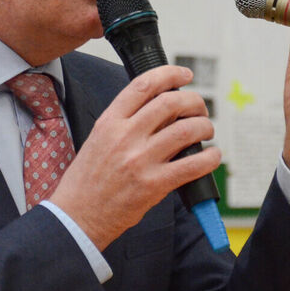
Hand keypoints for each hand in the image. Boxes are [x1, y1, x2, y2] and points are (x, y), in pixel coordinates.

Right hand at [49, 65, 219, 249]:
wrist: (78, 216)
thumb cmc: (88, 180)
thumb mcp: (99, 139)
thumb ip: (127, 122)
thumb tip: (165, 109)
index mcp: (110, 122)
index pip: (144, 85)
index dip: (171, 74)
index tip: (185, 75)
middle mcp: (125, 137)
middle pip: (171, 103)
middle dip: (194, 101)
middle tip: (199, 109)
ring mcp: (140, 161)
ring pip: (186, 131)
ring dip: (204, 127)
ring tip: (206, 130)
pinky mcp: (154, 185)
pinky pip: (192, 165)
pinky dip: (209, 158)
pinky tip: (212, 156)